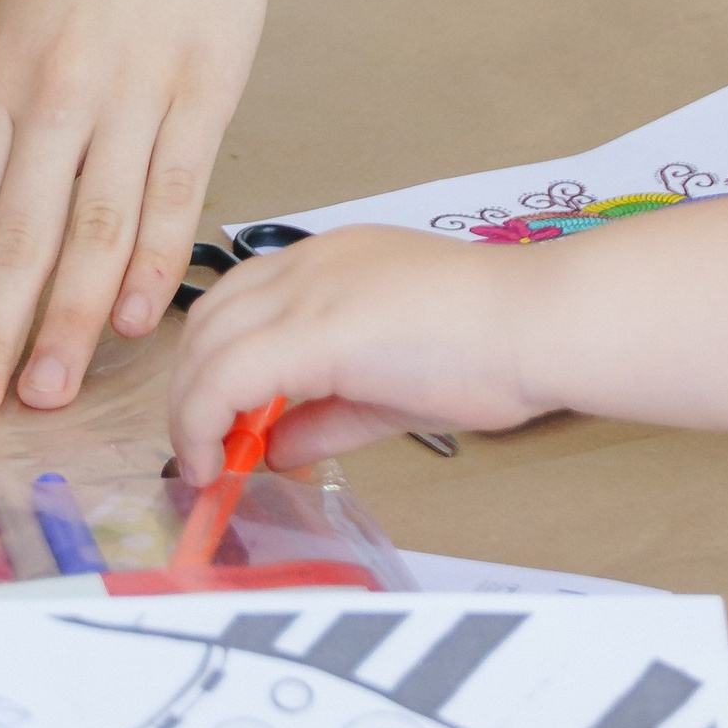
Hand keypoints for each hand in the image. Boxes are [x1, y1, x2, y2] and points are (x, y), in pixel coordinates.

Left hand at [0, 0, 271, 416]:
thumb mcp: (20, 17)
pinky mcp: (205, 86)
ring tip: (48, 389)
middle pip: (15, 235)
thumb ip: (8, 115)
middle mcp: (57, 92)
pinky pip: (174, 191)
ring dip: (68, 320)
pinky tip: (139, 316)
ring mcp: (134, 91)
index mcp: (1, 77)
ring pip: (91, 228)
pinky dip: (154, 260)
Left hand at [167, 227, 534, 479]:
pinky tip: (215, 466)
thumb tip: (276, 448)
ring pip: (205, 349)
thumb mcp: (392, 386)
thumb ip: (328, 415)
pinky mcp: (315, 331)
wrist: (537, 323)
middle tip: (205, 450)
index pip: (240, 301)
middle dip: (192, 390)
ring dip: (190, 412)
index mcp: (333, 261)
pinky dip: (202, 426)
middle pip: (209, 321)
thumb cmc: (492, 344)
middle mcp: (311, 264)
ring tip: (206, 465)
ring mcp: (310, 292)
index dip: (216, 364)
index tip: (221, 424)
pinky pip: (226, 381)